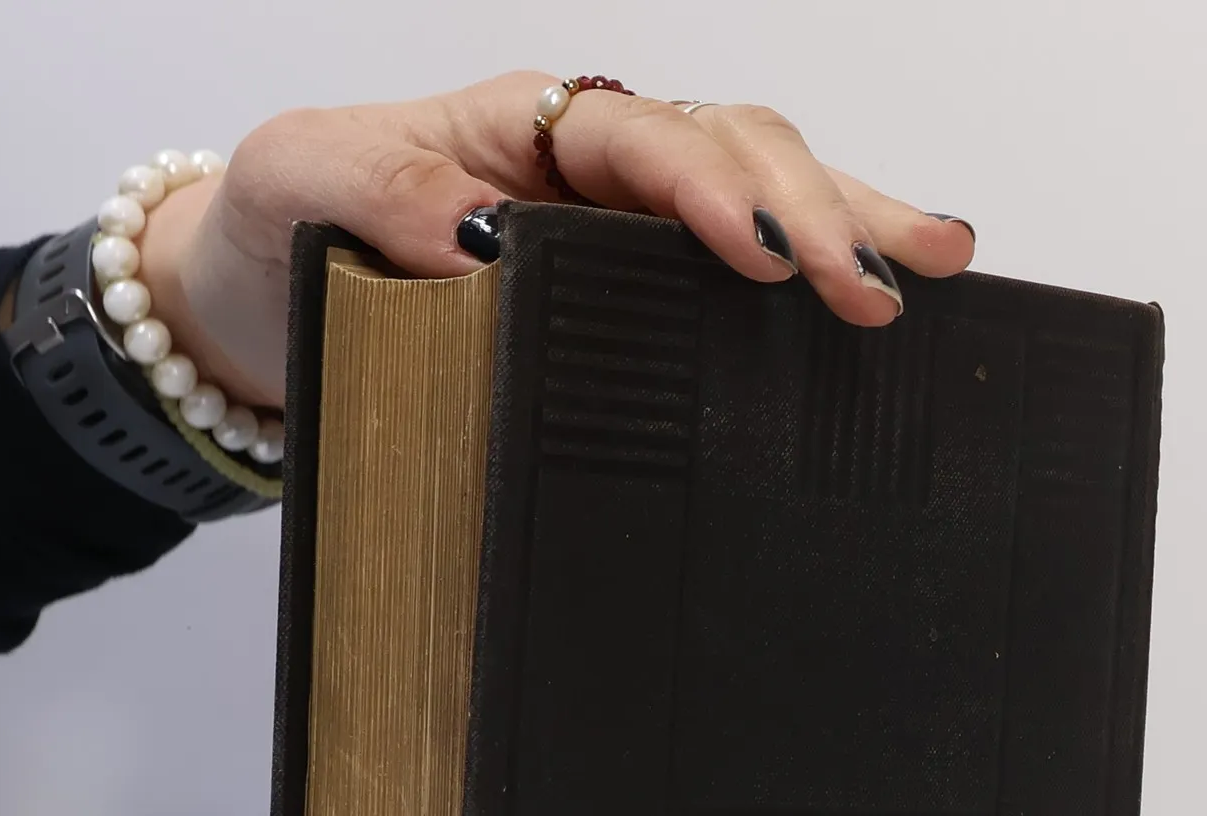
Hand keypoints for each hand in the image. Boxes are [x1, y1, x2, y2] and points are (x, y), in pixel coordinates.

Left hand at [135, 71, 974, 410]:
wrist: (264, 292)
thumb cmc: (288, 221)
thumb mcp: (304, 181)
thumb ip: (383, 193)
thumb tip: (484, 242)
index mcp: (524, 131)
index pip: (648, 143)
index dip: (714, 193)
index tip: (768, 258)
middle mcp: (593, 168)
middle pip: (738, 155)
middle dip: (822, 211)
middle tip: (891, 279)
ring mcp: (625, 227)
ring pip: (764, 195)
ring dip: (852, 226)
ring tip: (942, 263)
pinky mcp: (635, 287)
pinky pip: (738, 263)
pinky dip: (813, 270)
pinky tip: (885, 288)